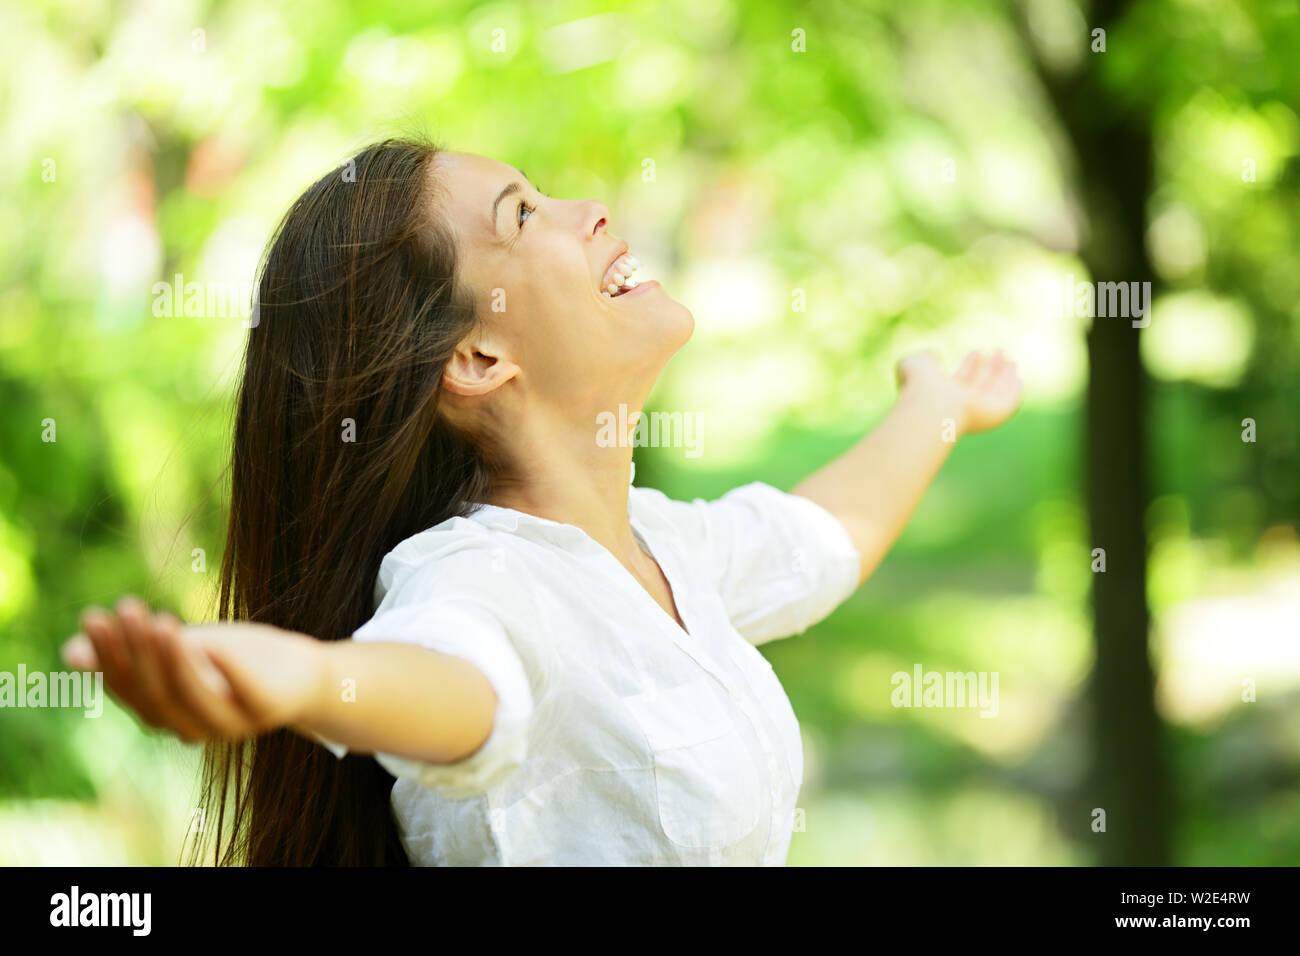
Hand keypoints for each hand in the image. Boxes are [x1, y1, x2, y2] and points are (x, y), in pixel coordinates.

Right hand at [61, 596, 328, 743]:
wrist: (302, 675)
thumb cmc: (233, 661)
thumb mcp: (181, 653)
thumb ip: (135, 653)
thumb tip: (70, 653)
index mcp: (165, 715)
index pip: (128, 688)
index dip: (108, 655)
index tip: (94, 616)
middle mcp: (193, 728)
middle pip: (155, 693)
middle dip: (136, 651)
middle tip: (125, 608)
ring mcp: (233, 723)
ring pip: (192, 696)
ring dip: (173, 659)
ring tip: (159, 620)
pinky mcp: (269, 709)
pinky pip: (246, 693)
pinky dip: (229, 671)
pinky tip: (212, 643)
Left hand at [895, 348, 1021, 436]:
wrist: (931, 406)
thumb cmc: (919, 385)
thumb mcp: (914, 363)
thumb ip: (923, 358)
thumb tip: (932, 354)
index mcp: (941, 397)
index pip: (958, 382)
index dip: (969, 367)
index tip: (976, 352)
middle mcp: (959, 407)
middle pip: (979, 388)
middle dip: (989, 370)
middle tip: (999, 352)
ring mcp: (976, 412)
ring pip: (993, 394)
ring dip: (1003, 377)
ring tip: (1011, 361)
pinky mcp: (993, 415)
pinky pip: (1007, 403)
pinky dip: (1013, 391)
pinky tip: (1018, 378)